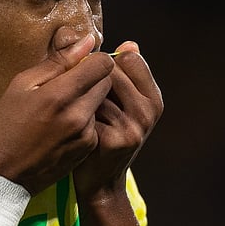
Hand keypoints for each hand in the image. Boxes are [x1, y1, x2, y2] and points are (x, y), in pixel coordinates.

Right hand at [0, 34, 116, 194]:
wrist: (2, 176)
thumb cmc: (5, 126)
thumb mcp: (21, 86)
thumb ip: (57, 62)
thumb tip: (87, 41)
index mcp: (60, 95)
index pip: (103, 64)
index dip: (93, 59)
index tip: (78, 64)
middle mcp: (79, 115)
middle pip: (107, 82)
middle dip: (94, 78)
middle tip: (69, 84)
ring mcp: (86, 135)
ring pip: (103, 103)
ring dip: (90, 99)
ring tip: (62, 108)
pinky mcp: (88, 149)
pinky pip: (97, 123)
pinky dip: (86, 119)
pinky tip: (63, 126)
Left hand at [72, 40, 162, 204]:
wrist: (98, 183)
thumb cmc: (103, 135)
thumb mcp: (120, 104)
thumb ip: (123, 75)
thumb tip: (129, 43)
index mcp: (153, 98)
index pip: (129, 58)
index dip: (106, 64)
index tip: (94, 79)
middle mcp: (148, 111)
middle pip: (112, 71)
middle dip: (91, 78)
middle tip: (79, 96)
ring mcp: (133, 127)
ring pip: (98, 89)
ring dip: (81, 95)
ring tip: (75, 110)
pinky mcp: (114, 140)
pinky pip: (87, 109)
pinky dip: (75, 113)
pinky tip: (71, 125)